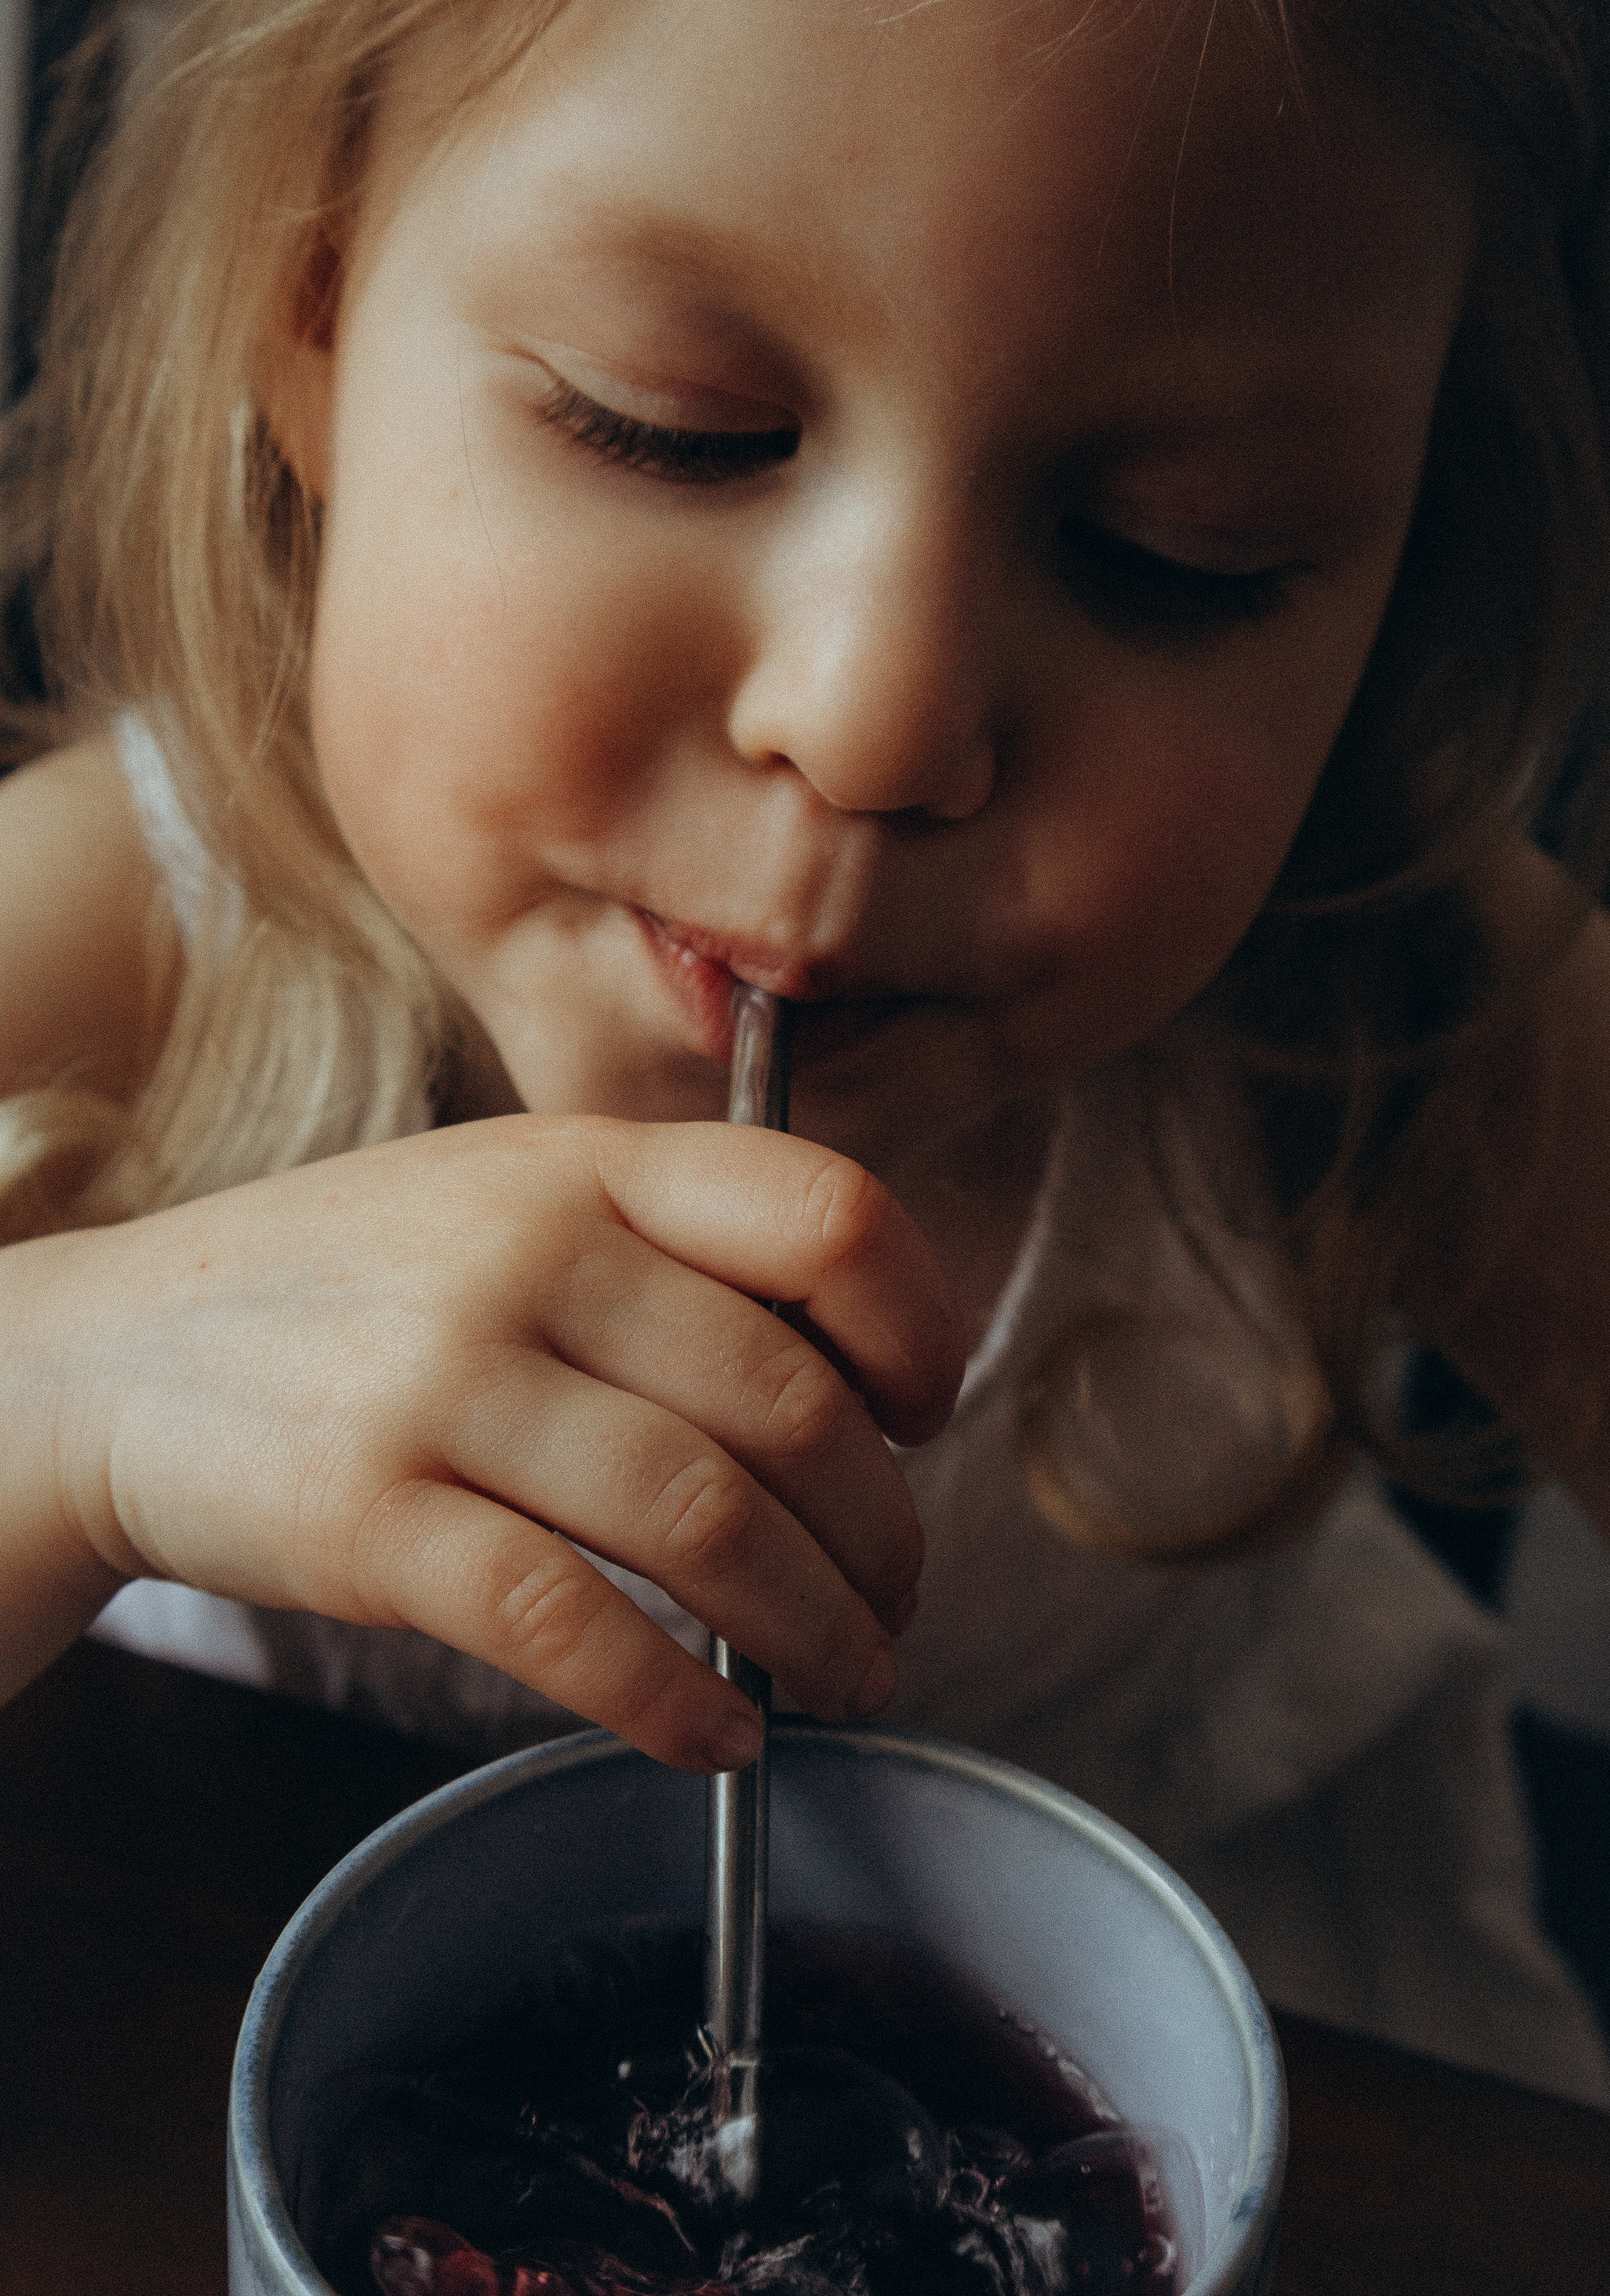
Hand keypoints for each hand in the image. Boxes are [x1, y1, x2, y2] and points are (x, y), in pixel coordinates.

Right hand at [16, 1116, 963, 1768]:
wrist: (109, 1354)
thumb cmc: (349, 1289)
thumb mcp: (503, 1199)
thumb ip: (663, 1253)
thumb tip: (853, 1394)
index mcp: (583, 1162)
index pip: (824, 1214)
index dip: (919, 1328)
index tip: (926, 1417)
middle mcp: (525, 1252)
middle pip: (788, 1405)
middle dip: (882, 1534)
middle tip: (897, 1597)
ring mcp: (441, 1382)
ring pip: (703, 1522)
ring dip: (813, 1629)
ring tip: (846, 1678)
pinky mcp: (367, 1517)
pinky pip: (569, 1626)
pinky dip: (674, 1701)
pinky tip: (717, 1737)